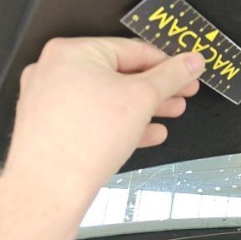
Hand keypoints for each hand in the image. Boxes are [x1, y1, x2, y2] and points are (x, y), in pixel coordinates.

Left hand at [3, 37, 204, 199]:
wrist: (49, 189)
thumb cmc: (83, 140)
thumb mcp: (144, 98)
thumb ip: (172, 76)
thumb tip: (191, 62)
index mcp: (72, 52)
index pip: (133, 50)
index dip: (168, 63)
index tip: (187, 71)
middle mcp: (55, 71)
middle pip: (121, 74)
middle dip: (158, 88)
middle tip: (182, 93)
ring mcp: (50, 99)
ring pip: (109, 97)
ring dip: (145, 106)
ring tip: (170, 113)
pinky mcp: (52, 126)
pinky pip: (94, 117)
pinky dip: (122, 122)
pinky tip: (148, 133)